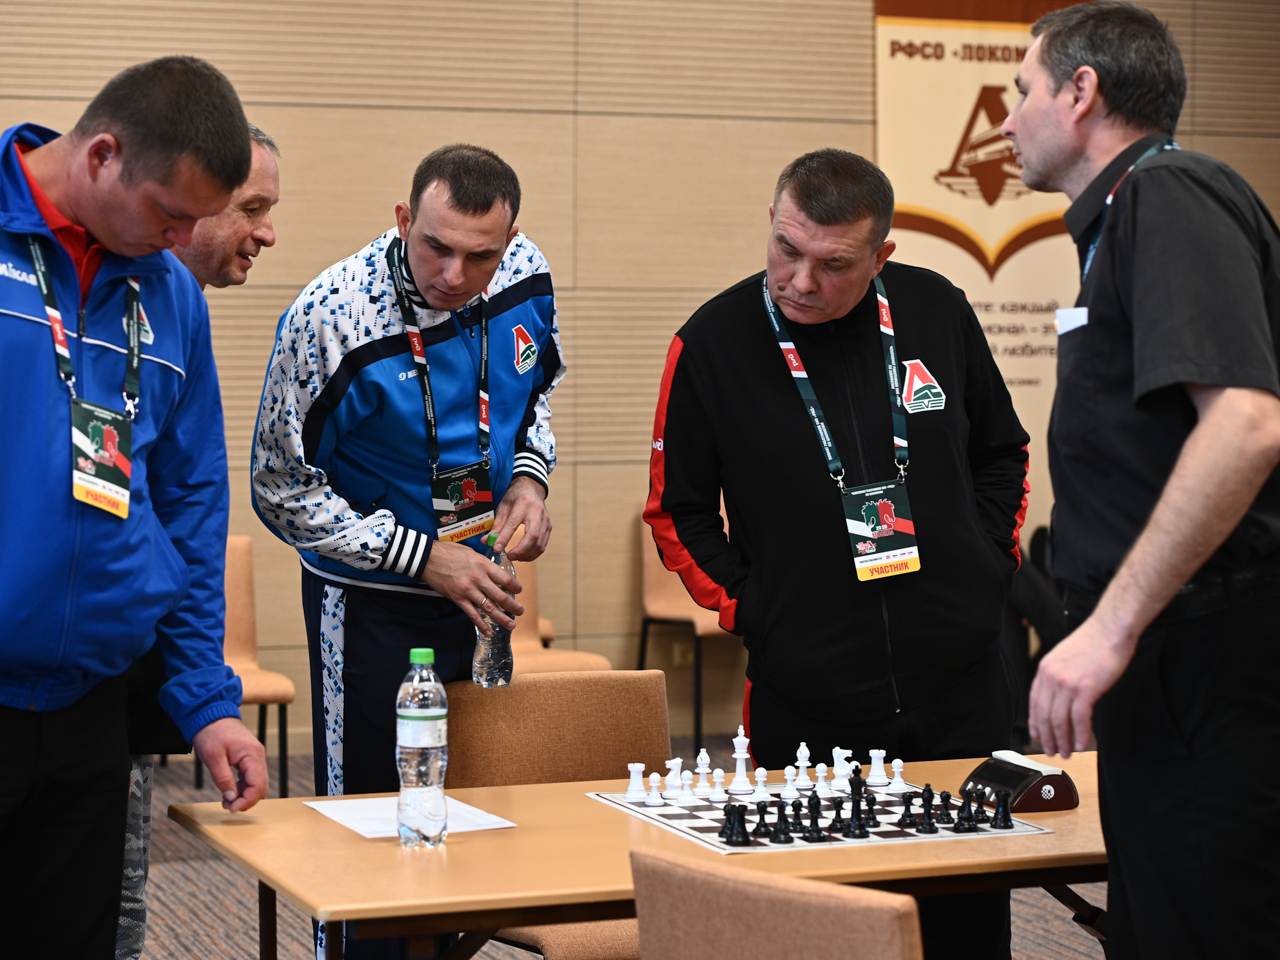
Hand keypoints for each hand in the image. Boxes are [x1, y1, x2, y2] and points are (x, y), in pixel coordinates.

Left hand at [191, 716, 268, 811]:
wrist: (210, 714)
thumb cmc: (211, 732)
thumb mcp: (212, 757)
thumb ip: (223, 779)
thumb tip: (231, 798)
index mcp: (252, 755)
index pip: (258, 785)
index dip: (247, 801)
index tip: (232, 808)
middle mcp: (258, 756)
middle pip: (261, 787)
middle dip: (246, 800)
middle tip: (227, 806)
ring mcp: (254, 757)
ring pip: (256, 784)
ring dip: (244, 795)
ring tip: (226, 800)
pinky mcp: (249, 758)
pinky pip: (251, 778)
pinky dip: (242, 788)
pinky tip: (229, 791)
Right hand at [421, 538, 523, 634]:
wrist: (427, 558)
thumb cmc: (449, 552)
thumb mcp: (471, 553)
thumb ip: (484, 563)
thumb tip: (495, 571)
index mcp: (483, 564)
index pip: (505, 578)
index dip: (515, 586)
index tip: (519, 591)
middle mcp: (478, 578)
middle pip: (500, 595)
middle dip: (512, 606)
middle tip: (520, 611)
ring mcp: (468, 590)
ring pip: (489, 608)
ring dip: (502, 618)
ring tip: (511, 625)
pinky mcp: (458, 598)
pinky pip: (472, 614)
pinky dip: (481, 624)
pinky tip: (489, 632)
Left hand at [490, 476, 550, 560]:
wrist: (532, 489)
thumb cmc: (516, 497)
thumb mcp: (503, 507)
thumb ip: (496, 525)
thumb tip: (487, 541)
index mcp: (523, 503)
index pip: (513, 524)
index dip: (504, 538)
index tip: (497, 549)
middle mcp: (537, 512)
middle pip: (532, 536)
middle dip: (520, 550)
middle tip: (509, 556)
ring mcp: (546, 520)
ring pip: (539, 544)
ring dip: (526, 555)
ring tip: (515, 557)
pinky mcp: (549, 527)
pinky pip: (543, 545)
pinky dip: (533, 554)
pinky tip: (523, 555)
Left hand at [1028, 614, 1136, 758]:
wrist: (1110, 629)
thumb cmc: (1094, 642)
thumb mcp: (1065, 657)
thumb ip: (1059, 675)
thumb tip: (1059, 697)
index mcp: (1045, 669)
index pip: (1034, 702)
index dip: (1035, 722)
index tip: (1037, 736)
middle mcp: (1052, 677)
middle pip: (1045, 715)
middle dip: (1048, 737)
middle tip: (1053, 751)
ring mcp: (1067, 683)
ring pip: (1059, 720)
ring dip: (1063, 740)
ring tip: (1067, 752)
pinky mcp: (1086, 688)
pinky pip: (1079, 719)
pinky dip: (1079, 735)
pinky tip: (1081, 745)